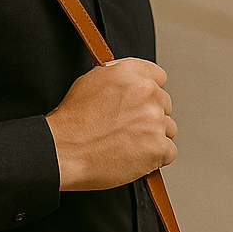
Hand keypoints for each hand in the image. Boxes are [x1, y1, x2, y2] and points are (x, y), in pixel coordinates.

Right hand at [44, 58, 176, 191]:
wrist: (63, 151)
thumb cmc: (71, 122)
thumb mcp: (90, 82)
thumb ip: (118, 77)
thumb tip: (130, 81)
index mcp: (132, 73)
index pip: (159, 77)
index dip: (148, 92)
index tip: (140, 103)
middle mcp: (147, 93)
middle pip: (165, 104)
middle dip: (150, 116)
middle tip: (127, 128)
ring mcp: (154, 121)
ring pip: (168, 128)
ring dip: (153, 137)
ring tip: (127, 144)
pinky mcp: (158, 147)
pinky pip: (168, 152)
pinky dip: (155, 158)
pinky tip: (134, 157)